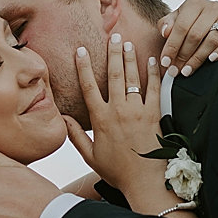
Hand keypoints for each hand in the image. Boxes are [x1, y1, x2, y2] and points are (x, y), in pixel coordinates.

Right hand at [61, 34, 172, 211]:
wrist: (145, 181)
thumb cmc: (117, 171)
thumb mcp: (90, 156)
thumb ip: (75, 135)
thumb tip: (63, 118)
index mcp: (100, 119)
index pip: (89, 87)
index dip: (84, 67)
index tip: (81, 51)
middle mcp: (118, 111)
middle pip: (114, 75)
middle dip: (112, 53)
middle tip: (113, 36)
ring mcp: (138, 111)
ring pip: (133, 78)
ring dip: (130, 58)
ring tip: (127, 42)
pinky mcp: (155, 114)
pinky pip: (154, 89)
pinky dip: (154, 73)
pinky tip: (152, 60)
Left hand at [158, 0, 217, 75]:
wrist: (215, 18)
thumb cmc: (192, 21)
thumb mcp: (176, 19)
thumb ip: (166, 24)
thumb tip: (166, 32)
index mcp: (194, 3)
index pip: (181, 26)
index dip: (172, 46)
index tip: (165, 62)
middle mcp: (212, 7)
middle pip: (196, 35)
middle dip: (183, 55)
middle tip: (175, 70)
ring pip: (212, 39)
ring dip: (198, 58)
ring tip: (188, 70)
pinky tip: (211, 59)